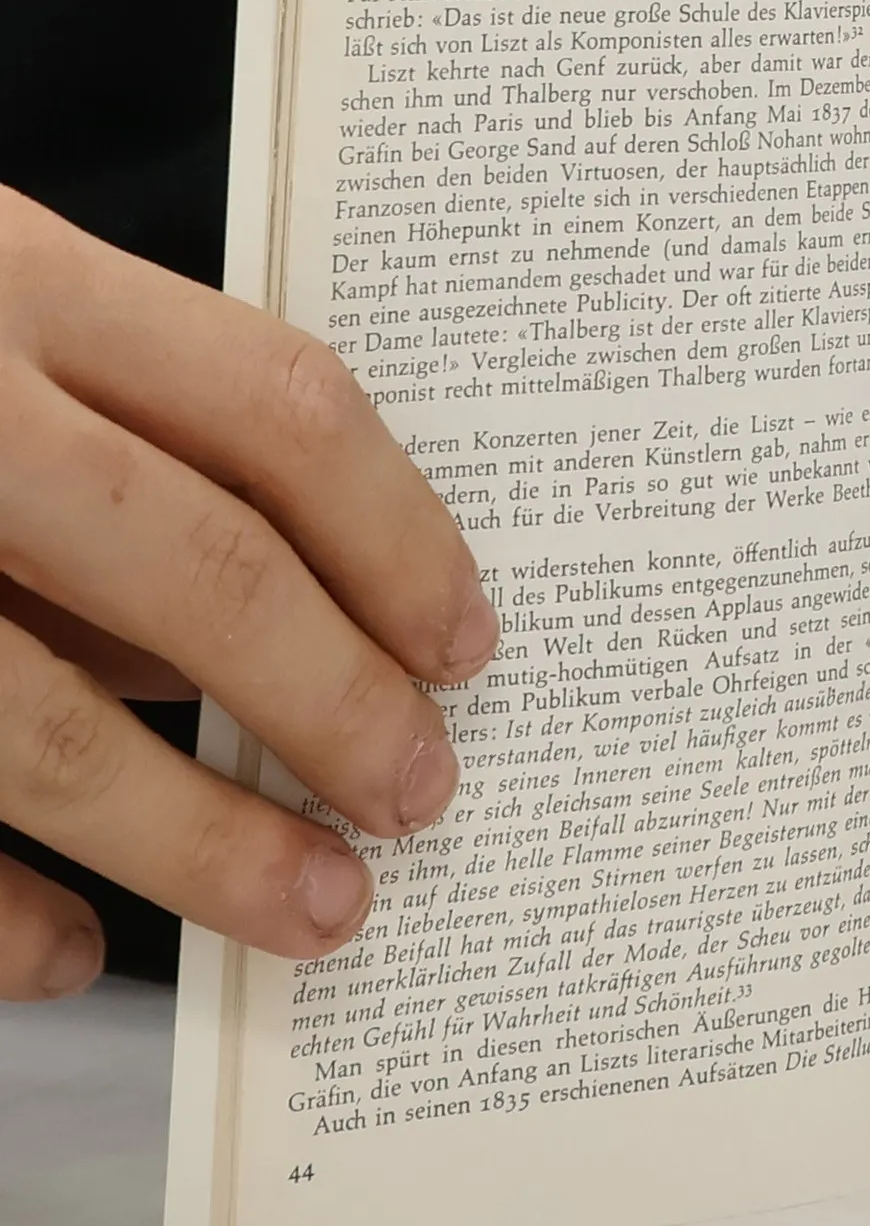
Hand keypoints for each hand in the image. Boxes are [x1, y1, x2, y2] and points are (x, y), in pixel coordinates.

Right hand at [0, 187, 496, 999]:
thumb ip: (119, 437)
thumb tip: (297, 626)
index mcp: (7, 274)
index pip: (281, 409)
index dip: (404, 538)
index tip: (467, 643)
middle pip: (206, 567)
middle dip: (340, 704)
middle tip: (421, 795)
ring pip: (45, 723)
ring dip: (205, 841)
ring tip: (320, 908)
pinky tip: (69, 951)